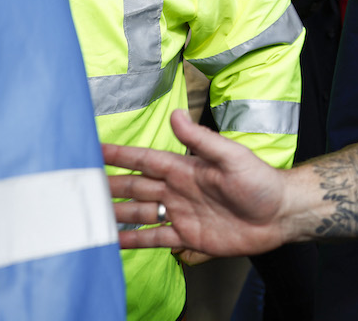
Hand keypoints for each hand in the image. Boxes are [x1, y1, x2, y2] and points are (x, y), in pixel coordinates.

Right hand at [105, 109, 290, 256]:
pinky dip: (134, 241)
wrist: (279, 214)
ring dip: (115, 214)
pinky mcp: (189, 237)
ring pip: (139, 214)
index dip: (120, 154)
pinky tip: (113, 243)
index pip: (145, 159)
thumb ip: (201, 140)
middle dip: (108, 186)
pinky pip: (155, 239)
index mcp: (186, 168)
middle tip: (78, 186)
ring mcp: (181, 214)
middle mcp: (178, 190)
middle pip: (135, 187)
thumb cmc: (260, 181)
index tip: (93, 149)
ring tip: (87, 216)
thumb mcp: (231, 156)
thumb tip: (176, 114)